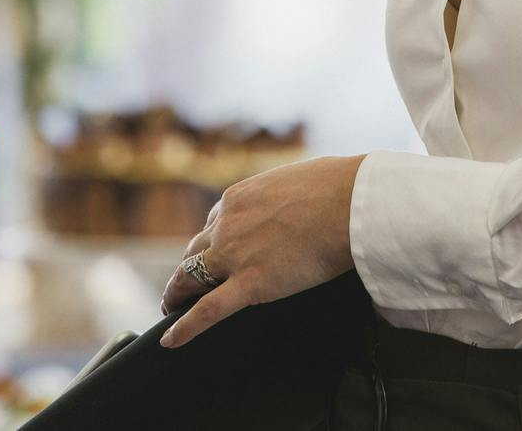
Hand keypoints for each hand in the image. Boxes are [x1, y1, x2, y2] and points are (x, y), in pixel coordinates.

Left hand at [156, 154, 363, 347]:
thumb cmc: (337, 188)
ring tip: (171, 308)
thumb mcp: (297, 181)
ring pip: (191, 278)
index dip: (210, 242)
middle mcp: (227, 224)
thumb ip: (283, 196)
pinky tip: (171, 340)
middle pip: (195, 251)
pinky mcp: (249, 284)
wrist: (350, 203)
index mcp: (238, 198)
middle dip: (187, 270)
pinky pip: (207, 311)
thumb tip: (297, 202)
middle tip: (181, 286)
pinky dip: (185, 328)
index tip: (211, 254)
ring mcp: (234, 255)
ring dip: (177, 294)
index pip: (214, 224)